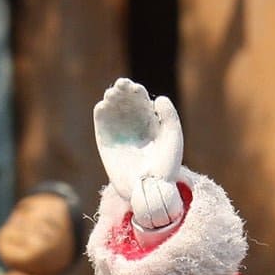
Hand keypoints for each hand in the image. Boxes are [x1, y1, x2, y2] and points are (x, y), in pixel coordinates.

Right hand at [94, 78, 183, 236]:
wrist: (150, 188)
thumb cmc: (166, 165)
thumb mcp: (173, 138)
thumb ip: (169, 116)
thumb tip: (158, 98)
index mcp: (150, 122)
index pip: (141, 100)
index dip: (136, 91)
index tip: (136, 89)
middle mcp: (134, 126)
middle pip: (125, 101)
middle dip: (122, 91)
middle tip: (121, 86)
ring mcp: (119, 134)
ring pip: (112, 109)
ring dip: (111, 98)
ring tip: (112, 94)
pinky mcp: (107, 143)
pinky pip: (101, 125)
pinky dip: (101, 113)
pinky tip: (103, 106)